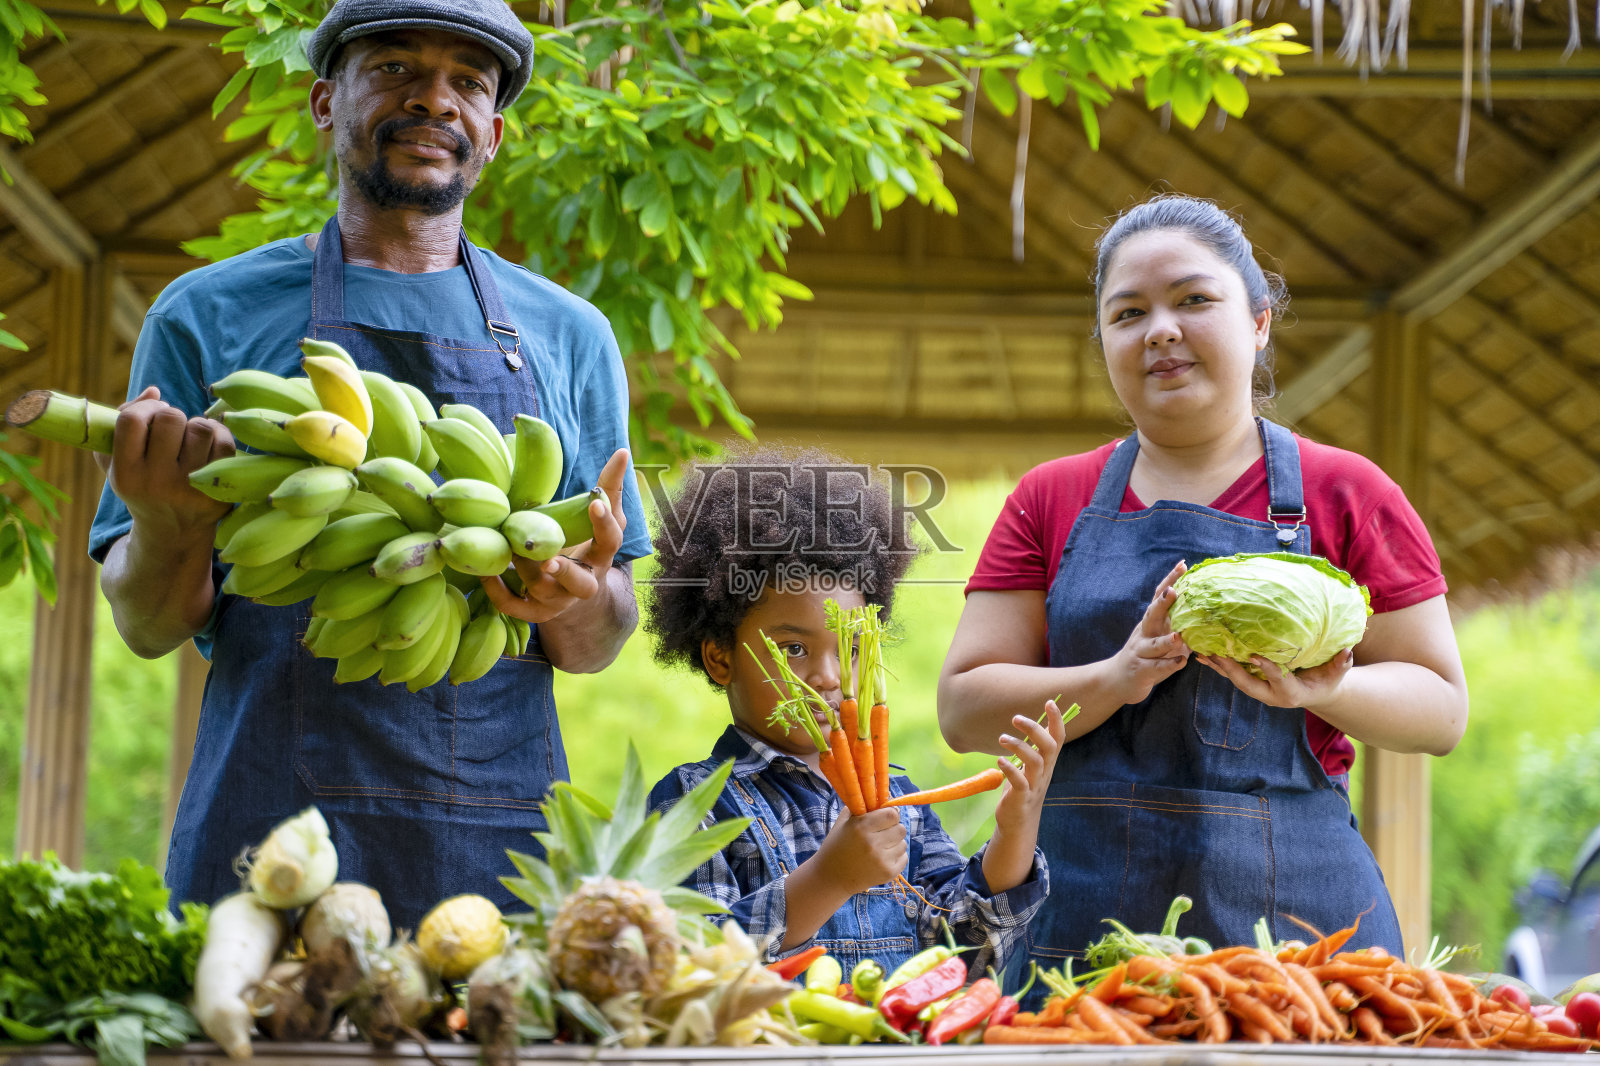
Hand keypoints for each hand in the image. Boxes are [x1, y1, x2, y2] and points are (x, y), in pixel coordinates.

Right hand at [99, 386, 235, 535]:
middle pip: (171, 418)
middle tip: (171, 429)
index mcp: (126, 474)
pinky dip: (218, 434)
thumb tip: (154, 392)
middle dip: (172, 416)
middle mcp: (157, 483)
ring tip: (189, 438)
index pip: (132, 421)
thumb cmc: (142, 484)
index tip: (151, 414)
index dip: (145, 407)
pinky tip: (208, 443)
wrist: (172, 531)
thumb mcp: (118, 461)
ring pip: (200, 428)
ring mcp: (191, 488)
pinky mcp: (218, 491)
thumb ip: (123, 421)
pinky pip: (225, 442)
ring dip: (196, 425)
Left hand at [483, 448, 629, 623]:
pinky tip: (485, 573)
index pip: (611, 541)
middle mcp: (583, 583)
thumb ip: (610, 488)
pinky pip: (516, 608)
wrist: (574, 593)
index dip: (604, 522)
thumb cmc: (587, 546)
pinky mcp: (535, 613)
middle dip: (565, 571)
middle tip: (548, 558)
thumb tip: (622, 451)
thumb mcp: (601, 520)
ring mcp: (559, 602)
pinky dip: (498, 593)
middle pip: (581, 585)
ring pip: (543, 592)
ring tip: (508, 547)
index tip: (595, 501)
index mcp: (601, 557)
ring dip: (525, 571)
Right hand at [811, 807, 906, 895]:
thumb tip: (884, 798)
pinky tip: (881, 859)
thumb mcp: (843, 823)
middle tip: (882, 834)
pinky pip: (904, 858)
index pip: (893, 814)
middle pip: (901, 829)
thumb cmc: (837, 846)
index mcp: (861, 826)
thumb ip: (862, 807)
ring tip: (879, 849)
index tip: (885, 819)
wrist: (831, 877)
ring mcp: (881, 860)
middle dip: (893, 829)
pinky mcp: (888, 873)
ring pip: (903, 844)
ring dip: (894, 844)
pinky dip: (896, 857)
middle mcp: (872, 843)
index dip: (890, 815)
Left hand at [992, 699, 1066, 835]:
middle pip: (1049, 747)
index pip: (1058, 737)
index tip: (1050, 702)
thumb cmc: (1024, 787)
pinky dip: (1011, 770)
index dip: (1057, 720)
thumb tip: (1035, 722)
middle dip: (1035, 730)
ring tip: (1002, 738)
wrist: (1020, 821)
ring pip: (1035, 762)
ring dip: (1019, 747)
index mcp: (1048, 761)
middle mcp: (1045, 771)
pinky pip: (1020, 782)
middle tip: (1016, 718)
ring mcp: (1035, 784)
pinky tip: (1000, 761)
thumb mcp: (1031, 765)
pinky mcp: (1022, 797)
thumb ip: (1034, 746)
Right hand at [1104, 560, 1191, 705]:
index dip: (1170, 580)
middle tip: (1174, 591)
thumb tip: (1208, 612)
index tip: (1183, 565)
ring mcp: (1140, 652)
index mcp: (1150, 621)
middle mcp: (1144, 633)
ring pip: (1153, 645)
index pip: (1159, 596)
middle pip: (1151, 614)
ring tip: (1178, 636)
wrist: (1118, 679)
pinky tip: (1181, 662)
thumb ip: (1177, 625)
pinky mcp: (1141, 670)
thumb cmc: (1147, 655)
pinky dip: (1168, 665)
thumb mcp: (1159, 636)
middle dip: (1162, 603)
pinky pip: (1155, 668)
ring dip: (1166, 641)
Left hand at [1197, 648, 1354, 709]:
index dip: (1267, 668)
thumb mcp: (1337, 675)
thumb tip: (1347, 651)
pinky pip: (1231, 674)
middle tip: (1216, 655)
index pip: (1278, 679)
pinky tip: (1201, 654)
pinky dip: (1217, 664)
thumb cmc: (1328, 681)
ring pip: (1235, 679)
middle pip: (1247, 683)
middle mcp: (1270, 694)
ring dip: (1217, 666)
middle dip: (1231, 670)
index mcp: (1290, 693)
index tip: (1255, 656)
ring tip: (1200, 652)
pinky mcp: (1252, 682)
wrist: (1316, 693)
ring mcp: (1259, 689)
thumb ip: (1341, 664)